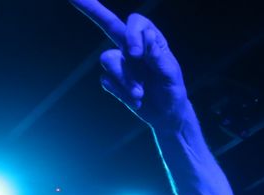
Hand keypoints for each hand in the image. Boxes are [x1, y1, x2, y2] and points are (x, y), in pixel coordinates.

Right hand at [70, 0, 187, 128]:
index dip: (132, 34)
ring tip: (140, 93)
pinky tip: (136, 101)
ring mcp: (121, 62)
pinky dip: (122, 93)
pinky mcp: (113, 79)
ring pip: (107, 60)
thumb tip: (147, 36)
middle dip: (91, 8)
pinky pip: (107, 81)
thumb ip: (158, 56)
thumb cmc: (173, 90)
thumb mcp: (170, 73)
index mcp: (151, 40)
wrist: (167, 114)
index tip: (136, 54)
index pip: (136, 22)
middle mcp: (132, 47)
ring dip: (125, 80)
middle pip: (108, 23)